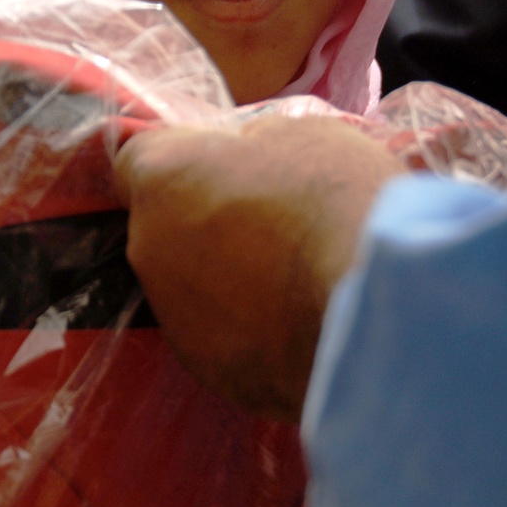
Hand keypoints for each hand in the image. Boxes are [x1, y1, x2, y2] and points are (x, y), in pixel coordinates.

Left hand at [114, 116, 400, 421]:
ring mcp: (174, 319)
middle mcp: (149, 251)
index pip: (136, 159)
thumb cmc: (335, 201)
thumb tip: (249, 161)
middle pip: (166, 227)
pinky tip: (302, 324)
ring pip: (193, 288)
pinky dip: (253, 330)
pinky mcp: (209, 370)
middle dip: (208, 223)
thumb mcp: (301, 135)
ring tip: (298, 281)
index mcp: (162, 181)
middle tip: (275, 225)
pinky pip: (224, 337)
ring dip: (230, 281)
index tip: (223, 168)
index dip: (182, 161)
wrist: (370, 312)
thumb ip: (254, 148)